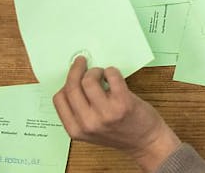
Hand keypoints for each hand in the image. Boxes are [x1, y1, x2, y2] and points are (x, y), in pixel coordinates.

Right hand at [53, 57, 180, 171]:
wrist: (145, 141)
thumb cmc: (120, 133)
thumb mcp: (91, 129)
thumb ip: (80, 111)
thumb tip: (75, 82)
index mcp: (76, 129)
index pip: (59, 99)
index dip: (65, 82)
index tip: (72, 74)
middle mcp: (88, 122)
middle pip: (71, 87)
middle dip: (76, 70)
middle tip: (82, 62)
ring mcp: (105, 113)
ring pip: (88, 80)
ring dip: (95, 71)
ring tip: (102, 73)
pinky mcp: (123, 103)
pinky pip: (111, 76)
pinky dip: (111, 71)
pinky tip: (114, 76)